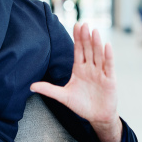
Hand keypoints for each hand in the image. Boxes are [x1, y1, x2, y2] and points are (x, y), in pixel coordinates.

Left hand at [30, 23, 121, 141]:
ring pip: (98, 55)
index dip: (77, 38)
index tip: (76, 25)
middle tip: (83, 24)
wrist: (97, 117)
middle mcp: (91, 68)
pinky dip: (108, 56)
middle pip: (88, 49)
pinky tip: (107, 46)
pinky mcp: (110, 80)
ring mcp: (100, 73)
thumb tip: (31, 86)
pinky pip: (109, 66)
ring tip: (94, 31)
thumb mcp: (63, 96)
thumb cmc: (81, 105)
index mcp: (80, 69)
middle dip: (85, 37)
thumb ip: (49, 89)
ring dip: (96, 43)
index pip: (78, 50)